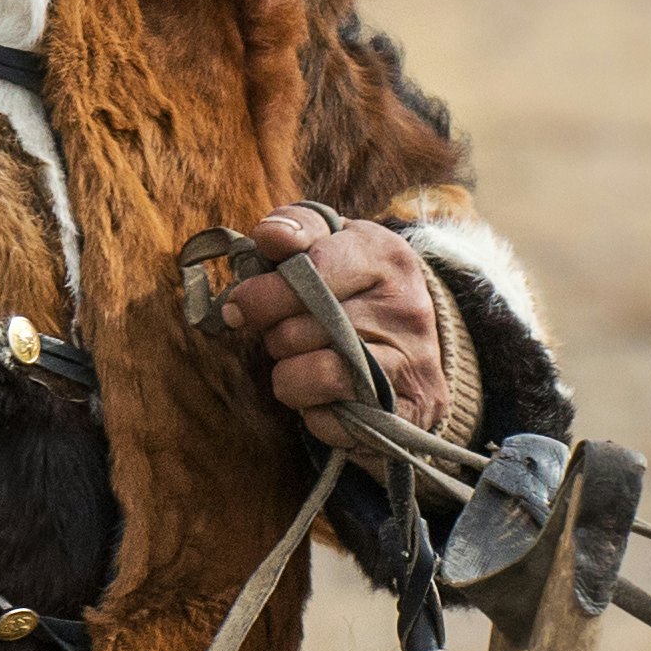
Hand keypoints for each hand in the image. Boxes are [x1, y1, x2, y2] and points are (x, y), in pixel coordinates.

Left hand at [213, 203, 455, 433]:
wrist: (410, 341)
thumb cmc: (353, 287)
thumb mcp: (331, 242)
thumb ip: (295, 229)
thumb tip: (270, 236)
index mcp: (385, 257)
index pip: (312, 271)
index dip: (263, 293)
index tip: (238, 305)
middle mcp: (406, 308)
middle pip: (301, 329)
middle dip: (275, 336)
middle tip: (284, 334)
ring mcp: (412, 361)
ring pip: (318, 375)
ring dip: (289, 376)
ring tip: (301, 364)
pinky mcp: (410, 410)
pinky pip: (333, 421)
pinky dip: (314, 414)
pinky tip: (325, 397)